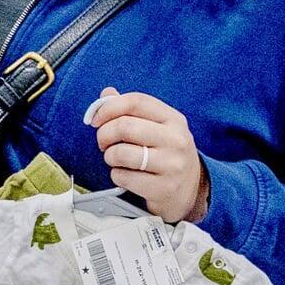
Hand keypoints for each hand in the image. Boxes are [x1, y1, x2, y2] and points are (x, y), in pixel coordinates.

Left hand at [88, 87, 209, 222]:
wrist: (189, 189)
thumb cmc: (165, 154)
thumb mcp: (155, 127)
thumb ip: (130, 109)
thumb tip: (106, 94)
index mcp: (173, 119)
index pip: (136, 101)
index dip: (108, 107)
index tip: (95, 119)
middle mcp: (176, 139)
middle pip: (124, 127)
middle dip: (104, 135)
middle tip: (104, 143)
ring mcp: (172, 165)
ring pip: (120, 153)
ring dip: (109, 156)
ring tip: (116, 159)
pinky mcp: (163, 188)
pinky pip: (122, 177)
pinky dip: (116, 175)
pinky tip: (126, 175)